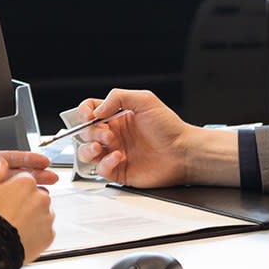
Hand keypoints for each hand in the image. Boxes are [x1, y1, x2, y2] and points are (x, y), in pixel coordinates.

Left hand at [0, 95, 57, 220]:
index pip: (12, 158)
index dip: (29, 159)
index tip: (45, 160)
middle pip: (17, 176)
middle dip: (36, 177)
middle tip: (54, 178)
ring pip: (11, 195)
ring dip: (26, 195)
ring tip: (44, 197)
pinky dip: (9, 212)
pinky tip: (21, 214)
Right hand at [0, 157, 54, 262]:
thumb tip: (1, 163)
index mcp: (26, 183)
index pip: (24, 180)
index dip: (13, 188)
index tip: (5, 196)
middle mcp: (41, 198)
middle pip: (35, 196)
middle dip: (25, 202)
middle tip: (8, 212)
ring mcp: (47, 218)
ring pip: (42, 213)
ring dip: (32, 217)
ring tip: (13, 226)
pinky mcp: (49, 236)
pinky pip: (44, 231)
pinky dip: (36, 233)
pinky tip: (21, 236)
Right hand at [73, 89, 208, 187]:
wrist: (184, 153)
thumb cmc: (170, 127)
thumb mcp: (145, 100)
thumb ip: (117, 97)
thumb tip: (97, 110)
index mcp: (117, 117)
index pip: (90, 111)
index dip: (84, 113)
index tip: (89, 116)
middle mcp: (114, 135)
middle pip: (84, 132)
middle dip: (91, 132)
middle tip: (107, 134)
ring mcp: (115, 153)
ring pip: (86, 153)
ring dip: (88, 149)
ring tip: (103, 146)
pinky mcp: (120, 171)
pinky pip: (101, 170)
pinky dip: (105, 163)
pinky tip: (119, 157)